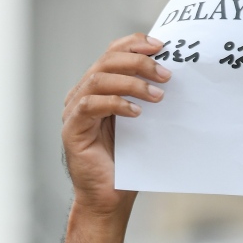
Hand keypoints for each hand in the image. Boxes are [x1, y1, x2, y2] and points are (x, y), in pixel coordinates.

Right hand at [61, 34, 170, 218]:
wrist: (109, 198)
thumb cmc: (126, 162)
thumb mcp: (140, 121)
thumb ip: (145, 95)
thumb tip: (171, 72)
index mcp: (97, 88)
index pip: (112, 53)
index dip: (134, 44)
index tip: (161, 46)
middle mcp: (82, 95)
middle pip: (106, 61)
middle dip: (139, 63)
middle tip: (166, 75)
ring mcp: (73, 111)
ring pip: (98, 79)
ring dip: (131, 83)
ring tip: (157, 95)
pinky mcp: (72, 129)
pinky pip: (90, 105)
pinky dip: (116, 103)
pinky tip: (137, 113)